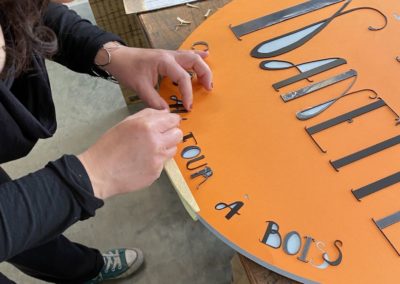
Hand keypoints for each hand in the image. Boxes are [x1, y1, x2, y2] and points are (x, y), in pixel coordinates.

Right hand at [78, 108, 182, 198]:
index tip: (166, 124)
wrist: (100, 172)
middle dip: (171, 134)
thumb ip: (148, 115)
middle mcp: (156, 141)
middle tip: (160, 137)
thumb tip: (166, 113)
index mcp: (147, 126)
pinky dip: (156, 161)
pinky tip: (143, 162)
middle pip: (178, 134)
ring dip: (166, 148)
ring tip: (149, 150)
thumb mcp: (126, 123)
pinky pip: (164, 163)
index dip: (171, 121)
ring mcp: (158, 159)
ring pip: (174, 149)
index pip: (174, 119)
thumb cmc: (110, 145)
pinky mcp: (157, 172)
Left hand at [98, 46, 212, 110]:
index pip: (183, 78)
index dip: (188, 94)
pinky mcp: (168, 57)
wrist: (117, 57)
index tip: (188, 107)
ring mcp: (170, 54)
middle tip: (208, 89)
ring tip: (208, 81)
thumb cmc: (127, 69)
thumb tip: (167, 113)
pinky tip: (206, 56)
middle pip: (195, 61)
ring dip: (203, 67)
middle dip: (205, 75)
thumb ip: (154, 101)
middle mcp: (170, 56)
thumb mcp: (140, 87)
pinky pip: (187, 55)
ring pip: (193, 57)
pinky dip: (197, 57)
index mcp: (164, 62)